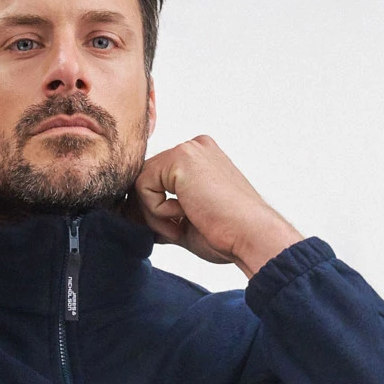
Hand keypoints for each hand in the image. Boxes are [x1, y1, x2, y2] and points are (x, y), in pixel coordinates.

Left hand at [131, 135, 302, 276]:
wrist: (250, 236)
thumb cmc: (227, 234)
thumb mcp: (187, 221)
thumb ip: (162, 212)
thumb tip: (133, 217)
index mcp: (200, 159)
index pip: (157, 180)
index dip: (155, 210)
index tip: (174, 230)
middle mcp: (195, 148)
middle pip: (145, 179)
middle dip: (151, 212)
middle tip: (176, 231)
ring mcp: (188, 150)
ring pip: (141, 183)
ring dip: (154, 214)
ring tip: (182, 225)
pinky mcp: (180, 159)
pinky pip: (143, 187)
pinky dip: (157, 211)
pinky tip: (185, 215)